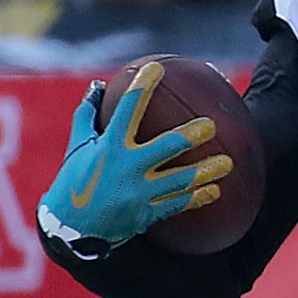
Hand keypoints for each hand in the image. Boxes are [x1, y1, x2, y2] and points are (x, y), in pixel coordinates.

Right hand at [36, 61, 231, 250]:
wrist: (70, 229)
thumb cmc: (73, 181)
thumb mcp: (77, 146)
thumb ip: (88, 114)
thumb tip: (98, 86)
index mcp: (108, 146)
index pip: (127, 109)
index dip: (141, 86)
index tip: (156, 67)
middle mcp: (126, 168)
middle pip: (166, 147)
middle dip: (190, 136)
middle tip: (211, 125)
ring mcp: (139, 193)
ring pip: (180, 180)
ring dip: (206, 172)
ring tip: (228, 163)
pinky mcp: (147, 214)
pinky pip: (178, 204)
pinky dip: (198, 197)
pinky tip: (215, 191)